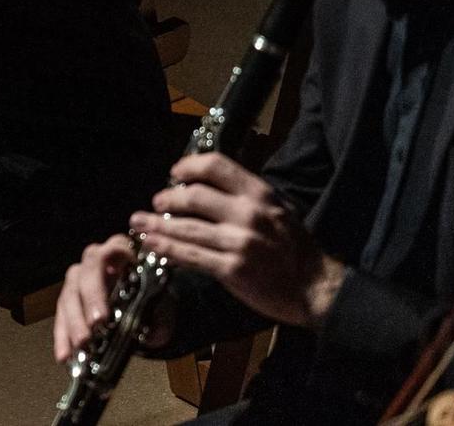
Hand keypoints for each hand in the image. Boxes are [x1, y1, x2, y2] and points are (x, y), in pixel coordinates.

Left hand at [128, 153, 345, 329]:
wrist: (315, 288)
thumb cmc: (295, 249)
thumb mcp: (277, 210)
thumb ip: (245, 196)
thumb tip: (207, 184)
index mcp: (260, 194)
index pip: (217, 166)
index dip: (189, 166)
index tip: (175, 173)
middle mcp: (249, 214)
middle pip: (194, 196)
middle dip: (167, 198)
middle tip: (156, 202)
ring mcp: (240, 242)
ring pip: (186, 227)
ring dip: (156, 224)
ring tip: (138, 222)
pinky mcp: (231, 269)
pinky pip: (190, 255)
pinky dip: (166, 248)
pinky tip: (152, 244)